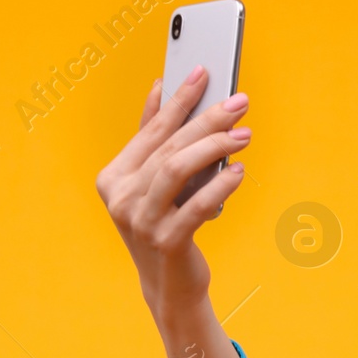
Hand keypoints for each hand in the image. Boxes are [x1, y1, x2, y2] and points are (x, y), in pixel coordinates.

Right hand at [95, 64, 251, 319]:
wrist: (170, 286)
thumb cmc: (167, 226)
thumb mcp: (155, 184)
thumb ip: (155, 141)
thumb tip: (161, 88)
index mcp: (114, 177)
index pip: (151, 130)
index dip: (179, 99)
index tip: (203, 71)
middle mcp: (120, 197)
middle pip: (169, 146)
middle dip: (207, 119)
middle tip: (239, 102)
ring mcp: (140, 221)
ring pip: (178, 169)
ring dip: (215, 146)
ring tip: (244, 135)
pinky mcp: (165, 241)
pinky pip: (196, 204)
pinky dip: (221, 185)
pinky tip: (239, 171)